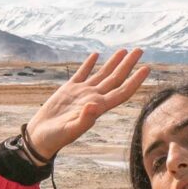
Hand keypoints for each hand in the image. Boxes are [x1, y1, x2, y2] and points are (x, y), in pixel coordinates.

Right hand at [22, 48, 148, 163]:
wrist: (41, 138)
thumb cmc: (56, 138)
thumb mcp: (70, 130)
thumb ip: (84, 119)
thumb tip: (94, 106)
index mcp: (98, 107)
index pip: (121, 91)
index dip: (135, 80)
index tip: (146, 68)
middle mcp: (93, 98)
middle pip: (115, 78)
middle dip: (128, 64)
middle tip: (140, 50)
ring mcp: (81, 93)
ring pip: (102, 74)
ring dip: (113, 62)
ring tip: (124, 50)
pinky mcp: (68, 89)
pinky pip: (82, 73)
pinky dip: (89, 63)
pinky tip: (96, 55)